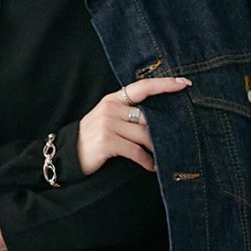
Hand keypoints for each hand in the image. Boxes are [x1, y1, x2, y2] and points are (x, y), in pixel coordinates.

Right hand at [74, 75, 190, 177]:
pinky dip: (146, 161)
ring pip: (143, 135)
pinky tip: (151, 166)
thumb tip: (158, 120)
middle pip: (147, 117)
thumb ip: (127, 113)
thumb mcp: (107, 118)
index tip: (184, 84)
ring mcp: (108, 124)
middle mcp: (110, 108)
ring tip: (163, 156)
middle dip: (163, 130)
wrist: (67, 155)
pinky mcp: (107, 141)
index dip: (165, 85)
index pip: (143, 87)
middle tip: (175, 139)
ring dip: (156, 148)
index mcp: (113, 99)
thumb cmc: (92, 138)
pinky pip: (135, 151)